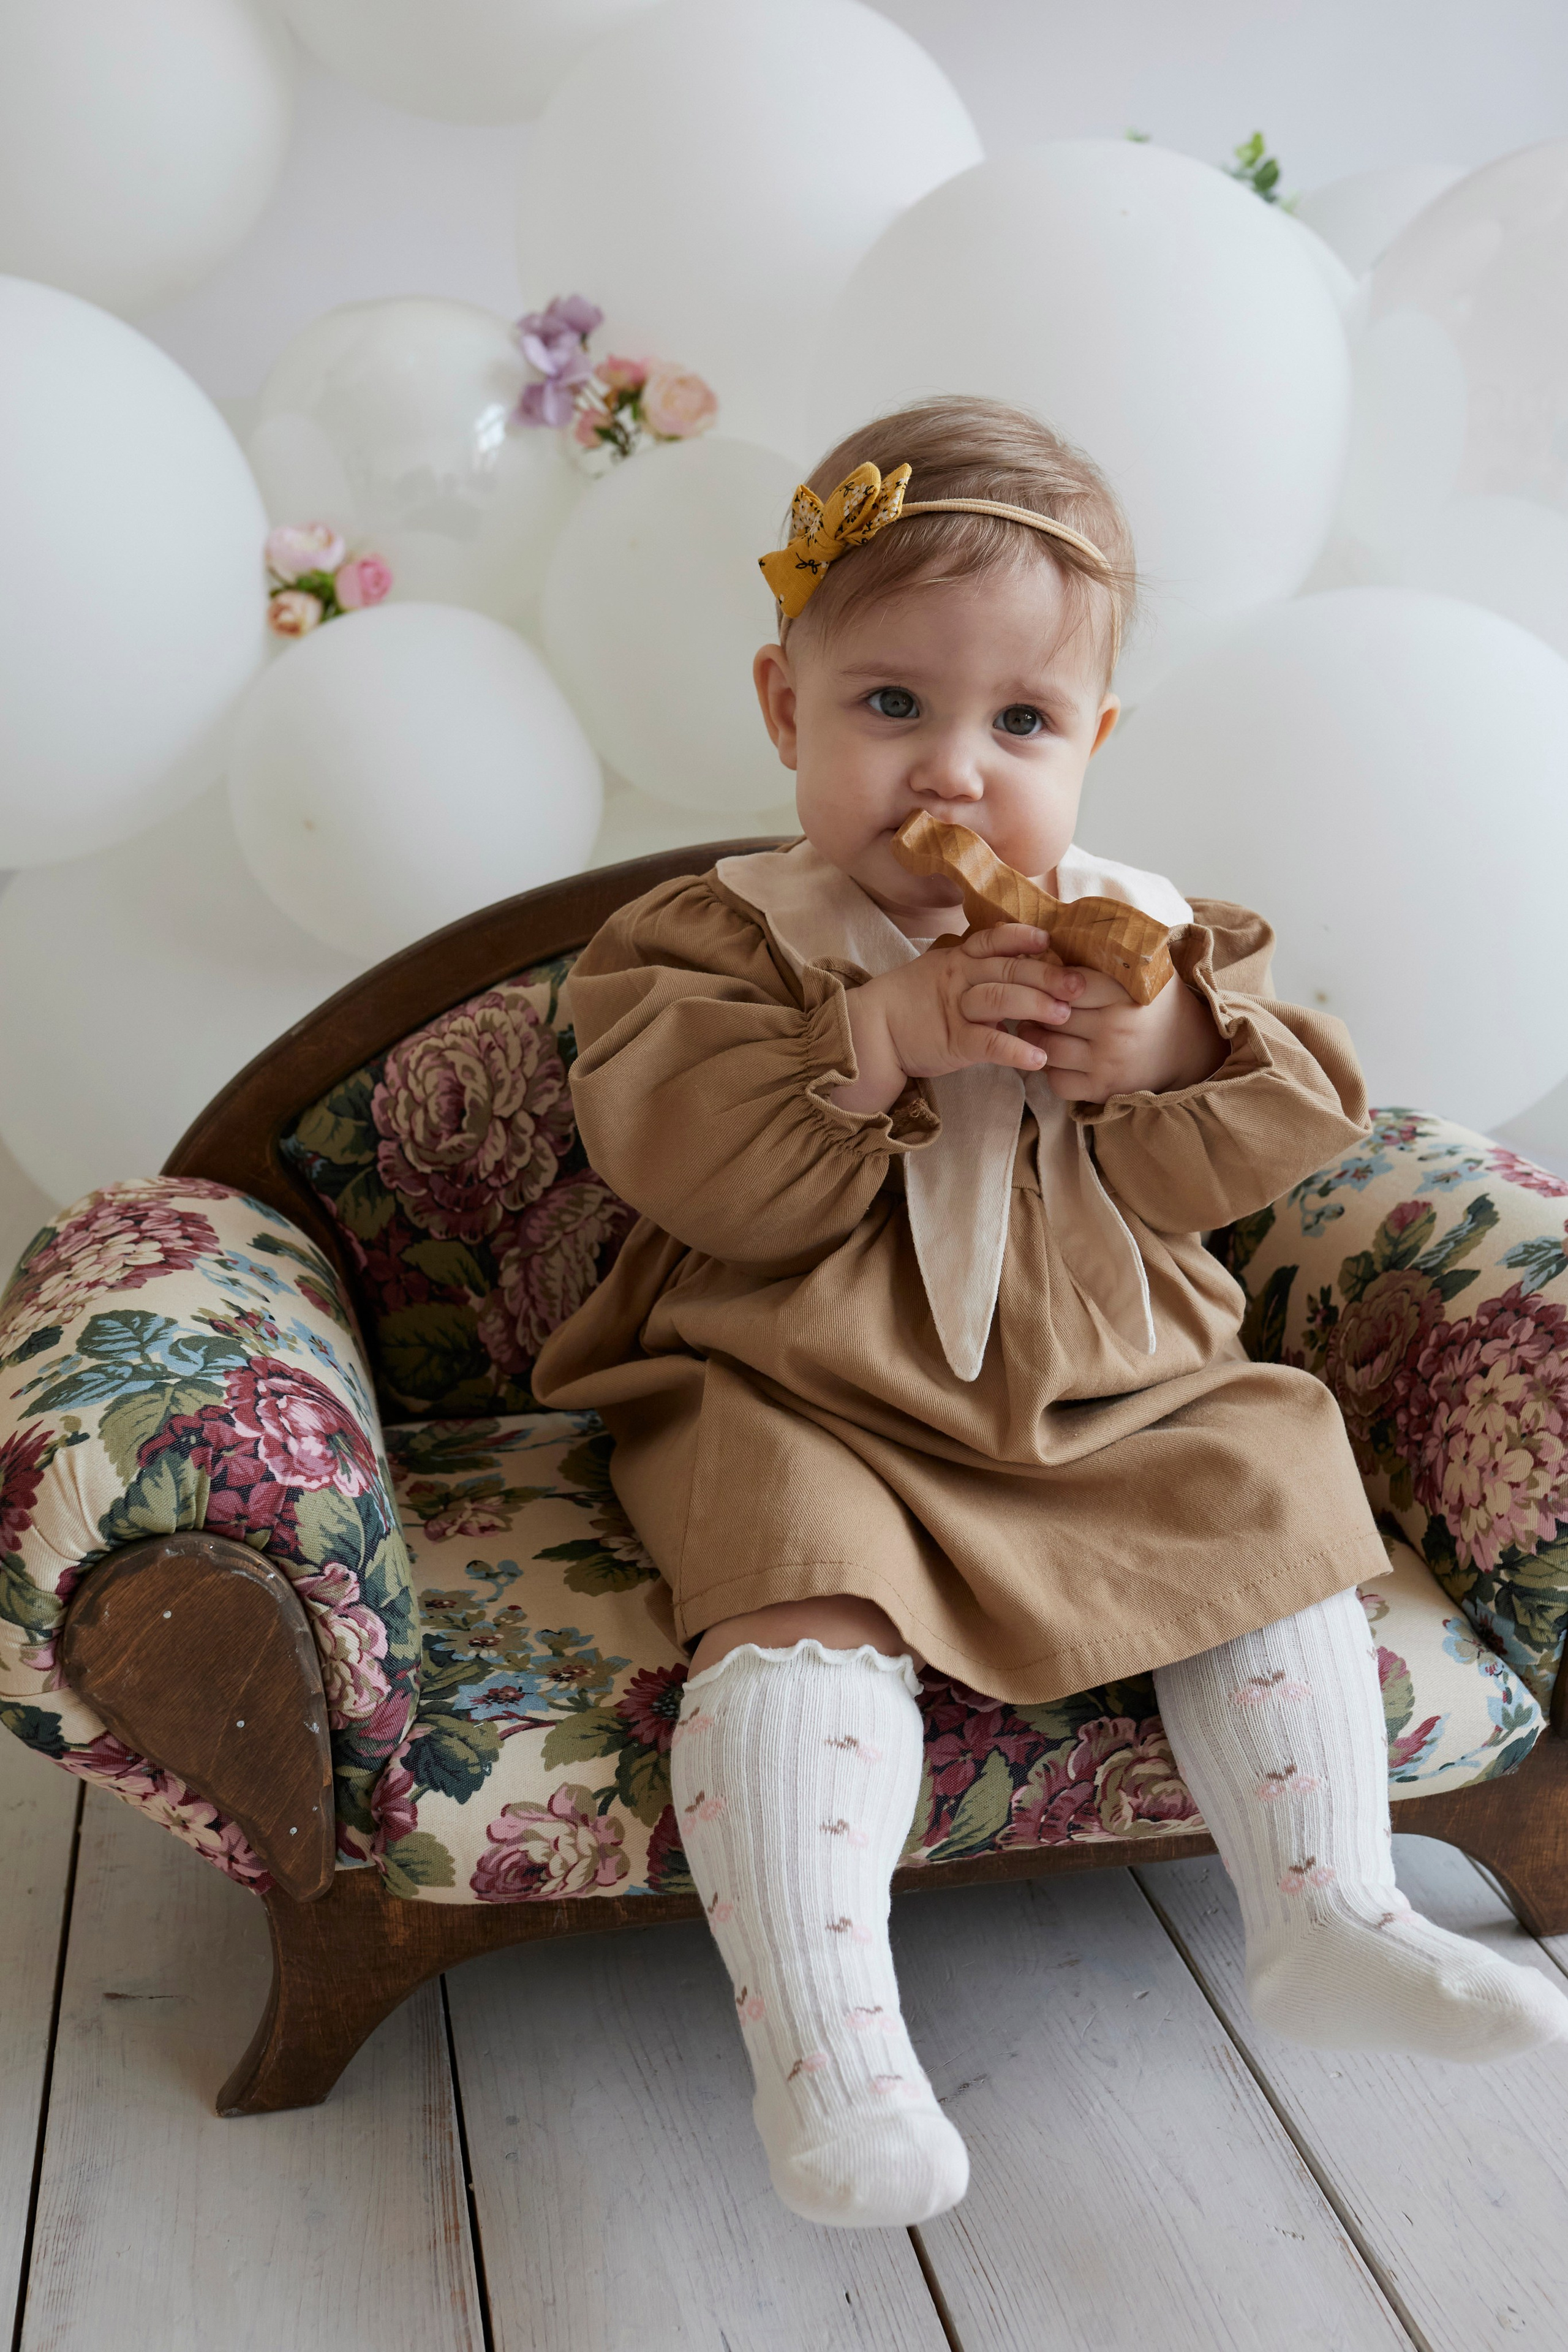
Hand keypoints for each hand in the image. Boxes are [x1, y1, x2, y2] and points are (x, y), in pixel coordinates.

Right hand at [832, 924, 1075, 1115]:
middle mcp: (958, 977)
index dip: (1022, 937)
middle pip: (1007, 969)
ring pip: (1001, 1000)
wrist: (872, 1032)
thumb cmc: (913, 1003)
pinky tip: (1039, 1059)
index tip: (1050, 941)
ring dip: (1037, 1006)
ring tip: (1066, 1017)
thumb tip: (1021, 962)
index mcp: (958, 958)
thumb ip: (976, 967)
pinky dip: (1016, 1051)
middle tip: (1079, 985)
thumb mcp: (942, 973)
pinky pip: (989, 1044)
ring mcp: (954, 1009)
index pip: (993, 940)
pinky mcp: (952, 1043)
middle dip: (1047, 975)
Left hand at [1016, 958, 1226, 1102]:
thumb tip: (1067, 931)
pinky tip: (1052, 1056)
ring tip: (1031, 1026)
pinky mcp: (1102, 1089)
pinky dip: (1048, 1070)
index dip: (1048, 980)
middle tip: (1026, 1002)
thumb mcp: (1147, 970)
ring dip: (1034, 1038)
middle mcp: (1114, 1029)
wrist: (1188, 1049)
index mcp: (1123, 994)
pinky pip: (1057, 1082)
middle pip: (1052, 1016)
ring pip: (1048, 1049)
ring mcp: (1108, 1062)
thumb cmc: (1157, 1003)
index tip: (1040, 978)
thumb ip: (1115, 951)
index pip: (1067, 983)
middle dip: (1034, 1008)